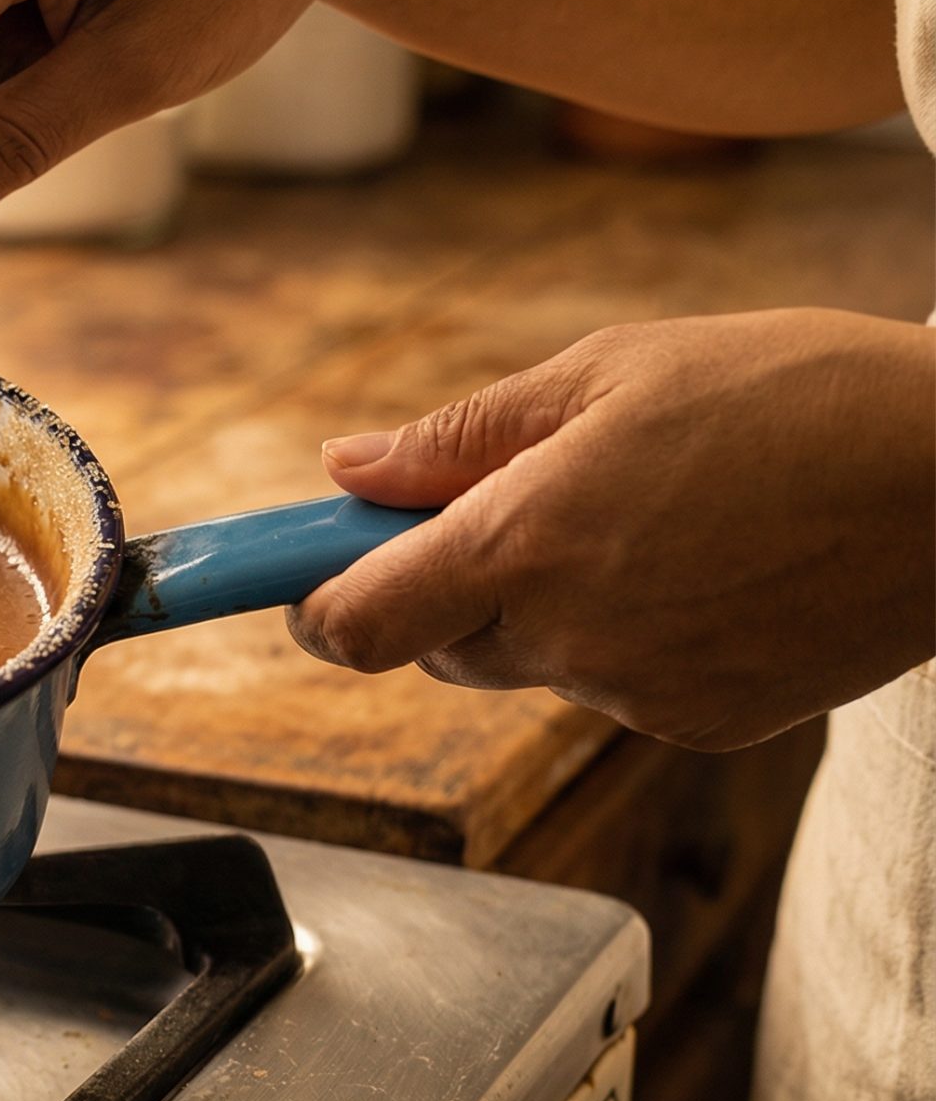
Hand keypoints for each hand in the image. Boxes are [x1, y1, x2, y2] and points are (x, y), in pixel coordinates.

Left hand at [288, 309, 935, 750]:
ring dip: (552, 608)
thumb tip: (344, 469)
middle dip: (447, 589)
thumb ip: (461, 435)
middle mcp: (575, 635)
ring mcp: (644, 692)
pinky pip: (622, 688)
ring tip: (660, 518)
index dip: (313, 606)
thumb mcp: (609, 373)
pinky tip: (714, 570)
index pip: (359, 623)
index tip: (305, 584)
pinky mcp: (709, 726)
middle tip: (519, 507)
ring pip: (536, 664)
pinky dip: (635, 638)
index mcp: (530, 540)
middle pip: (440, 646)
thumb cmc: (794, 393)